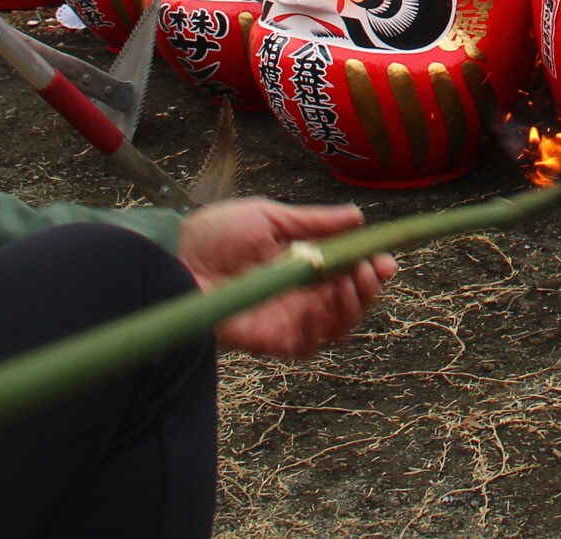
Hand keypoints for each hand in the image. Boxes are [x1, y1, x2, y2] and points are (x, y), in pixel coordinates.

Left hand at [179, 197, 396, 357]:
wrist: (176, 260)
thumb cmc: (214, 235)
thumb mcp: (270, 217)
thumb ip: (314, 221)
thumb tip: (356, 216)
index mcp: (300, 262)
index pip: (345, 272)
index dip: (369, 268)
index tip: (383, 258)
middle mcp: (298, 294)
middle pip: (348, 302)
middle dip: (368, 287)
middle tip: (373, 271)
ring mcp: (287, 319)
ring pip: (336, 325)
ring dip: (354, 306)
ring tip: (355, 283)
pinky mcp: (272, 340)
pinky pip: (310, 343)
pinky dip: (326, 328)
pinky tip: (328, 306)